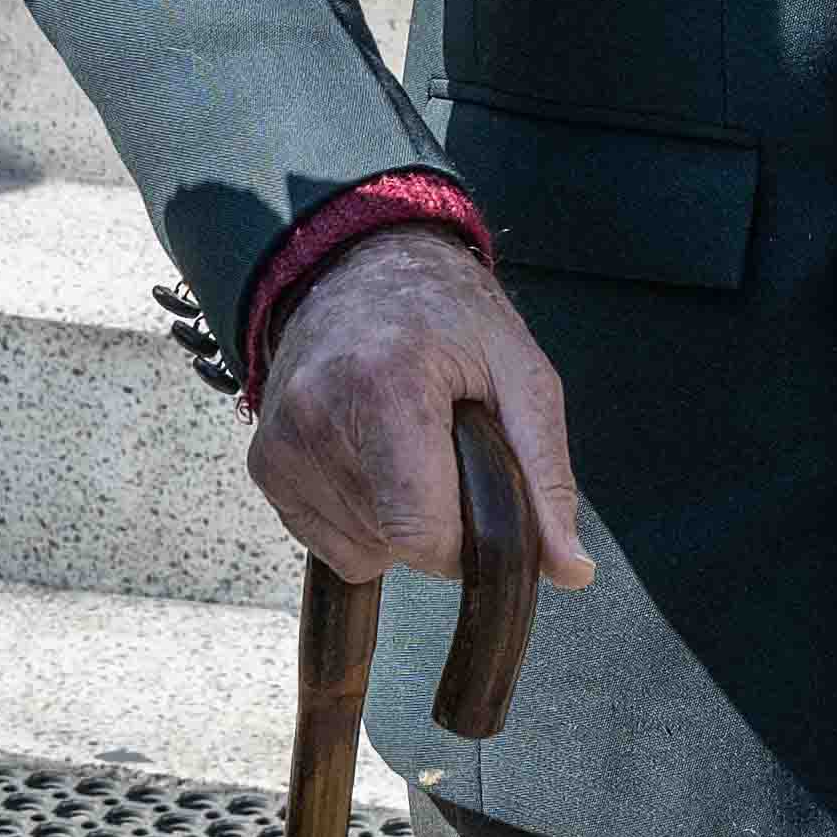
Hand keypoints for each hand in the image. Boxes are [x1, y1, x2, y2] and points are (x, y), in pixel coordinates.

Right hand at [250, 224, 597, 599]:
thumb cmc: (449, 315)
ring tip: (406, 445)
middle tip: (446, 451)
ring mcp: (282, 446)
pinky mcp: (265, 466)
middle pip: (397, 544)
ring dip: (399, 519)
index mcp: (386, 388)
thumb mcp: (523, 376)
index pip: (422, 534)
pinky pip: (330, 542)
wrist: (359, 268)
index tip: (480, 493)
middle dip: (438, 520)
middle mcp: (317, 418)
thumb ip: (546, 477)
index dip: (466, 539)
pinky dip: (363, 518)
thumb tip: (571, 569)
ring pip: (364, 550)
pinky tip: (373, 460)